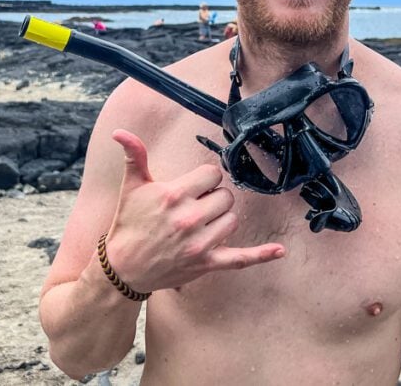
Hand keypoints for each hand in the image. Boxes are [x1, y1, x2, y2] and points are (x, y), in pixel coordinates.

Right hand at [103, 129, 284, 292]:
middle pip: (225, 196)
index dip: (203, 180)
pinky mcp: (206, 263)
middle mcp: (189, 218)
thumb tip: (121, 132)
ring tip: (199, 225)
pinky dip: (261, 255)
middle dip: (212, 199)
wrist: (123, 268)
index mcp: (174, 195)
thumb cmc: (128, 223)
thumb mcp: (131, 187)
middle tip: (192, 208)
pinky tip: (280, 251)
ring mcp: (199, 243)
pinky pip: (240, 258)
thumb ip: (134, 156)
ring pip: (232, 220)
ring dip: (220, 220)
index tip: (191, 189)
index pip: (212, 174)